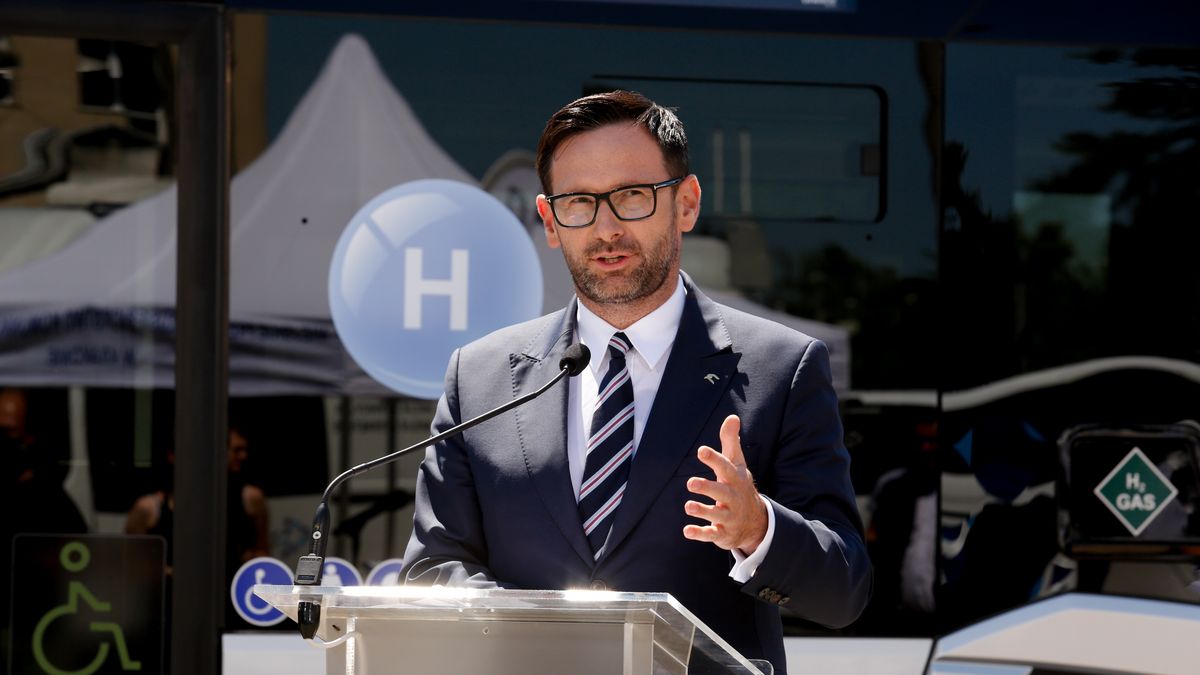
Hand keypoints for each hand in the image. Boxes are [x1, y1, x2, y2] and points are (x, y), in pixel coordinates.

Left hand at [682, 415, 767, 554]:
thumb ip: (731, 442)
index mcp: (735, 479)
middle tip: (691, 482)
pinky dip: (700, 533)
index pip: (725, 467)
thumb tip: (732, 417)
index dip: (714, 459)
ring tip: (688, 506)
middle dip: (707, 488)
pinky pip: (712, 534)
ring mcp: (729, 517)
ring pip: (716, 514)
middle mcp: (733, 498)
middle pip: (721, 492)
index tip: (702, 451)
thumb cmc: (739, 486)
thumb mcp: (737, 464)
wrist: (757, 522)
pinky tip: (687, 531)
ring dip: (703, 511)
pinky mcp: (723, 533)